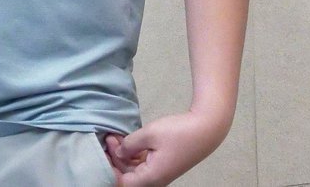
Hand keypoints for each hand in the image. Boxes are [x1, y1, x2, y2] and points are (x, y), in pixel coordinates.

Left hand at [103, 110, 226, 185]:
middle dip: (115, 159)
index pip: (121, 182)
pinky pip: (144, 165)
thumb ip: (129, 145)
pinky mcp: (164, 165)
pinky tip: (129, 141)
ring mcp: (160, 174)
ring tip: (116, 137)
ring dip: (124, 156)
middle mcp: (154, 181)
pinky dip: (134, 154)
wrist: (207, 128)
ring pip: (135, 170)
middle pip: (127, 177)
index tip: (102, 151)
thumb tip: (118, 152)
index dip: (109, 169)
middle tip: (108, 138)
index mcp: (150, 178)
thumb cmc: (178, 132)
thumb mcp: (149, 134)